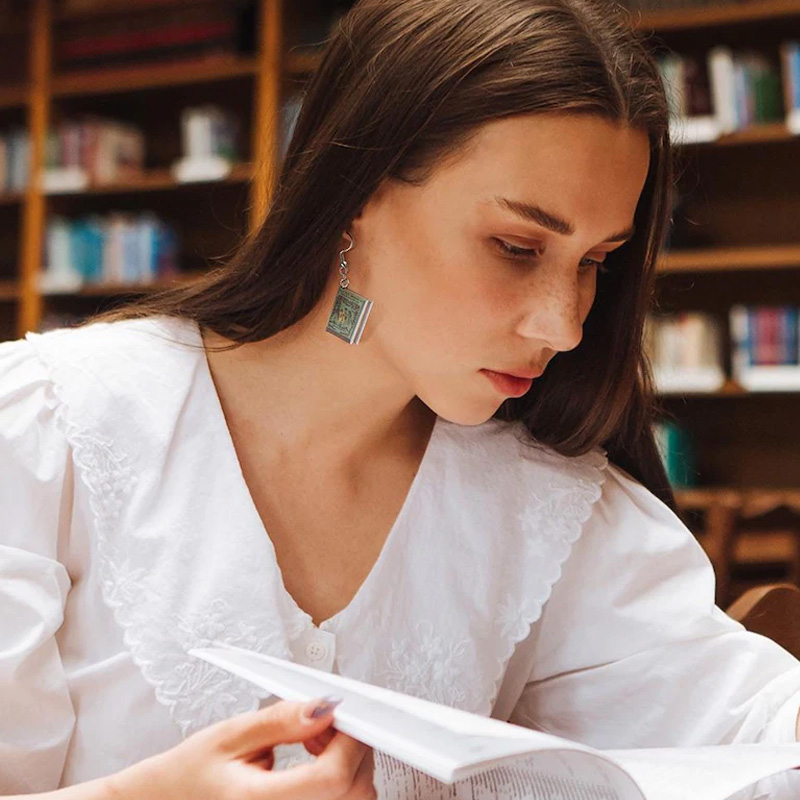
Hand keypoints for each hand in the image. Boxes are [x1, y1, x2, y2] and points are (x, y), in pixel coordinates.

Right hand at [106, 698, 375, 799]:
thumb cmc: (187, 776)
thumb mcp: (229, 735)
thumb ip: (282, 721)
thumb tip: (327, 705)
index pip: (333, 779)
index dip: (349, 742)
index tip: (342, 715)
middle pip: (355, 796)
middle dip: (354, 751)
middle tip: (324, 726)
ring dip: (349, 769)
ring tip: (313, 746)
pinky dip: (340, 788)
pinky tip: (314, 769)